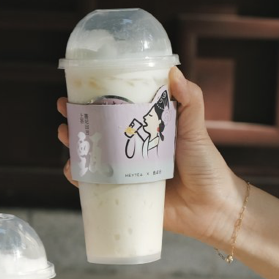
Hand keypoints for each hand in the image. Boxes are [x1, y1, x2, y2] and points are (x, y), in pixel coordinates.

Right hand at [57, 67, 244, 244]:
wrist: (212, 207)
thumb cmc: (207, 166)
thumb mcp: (196, 128)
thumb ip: (189, 100)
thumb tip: (173, 71)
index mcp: (147, 130)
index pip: (117, 111)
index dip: (97, 100)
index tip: (80, 90)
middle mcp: (132, 150)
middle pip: (98, 132)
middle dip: (77, 120)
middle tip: (66, 110)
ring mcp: (125, 173)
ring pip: (92, 157)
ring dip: (74, 146)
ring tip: (66, 135)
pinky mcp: (122, 195)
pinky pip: (95, 186)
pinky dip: (80, 178)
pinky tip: (72, 169)